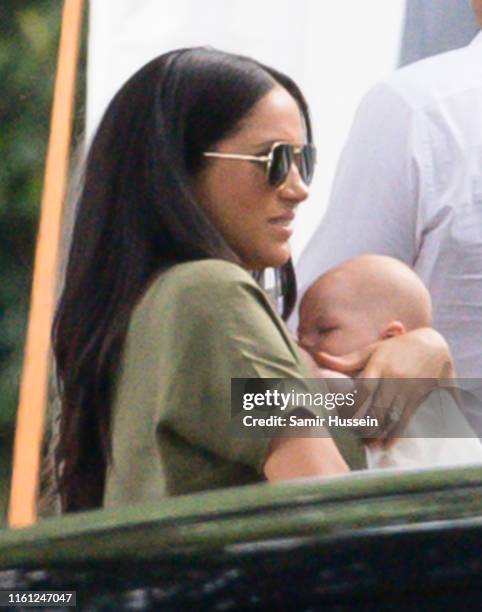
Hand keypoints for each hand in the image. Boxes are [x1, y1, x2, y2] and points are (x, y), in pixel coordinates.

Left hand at [312, 328, 454, 444]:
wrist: (433, 347)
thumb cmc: (395, 348)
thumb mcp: (372, 351)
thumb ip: (346, 361)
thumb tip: (318, 356)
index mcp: (380, 366)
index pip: (363, 390)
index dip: (351, 406)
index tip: (341, 416)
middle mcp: (394, 379)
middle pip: (376, 409)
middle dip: (363, 426)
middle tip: (352, 433)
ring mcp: (408, 391)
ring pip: (390, 418)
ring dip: (376, 434)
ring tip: (366, 442)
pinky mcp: (418, 400)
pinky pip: (405, 421)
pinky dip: (394, 435)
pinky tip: (385, 444)